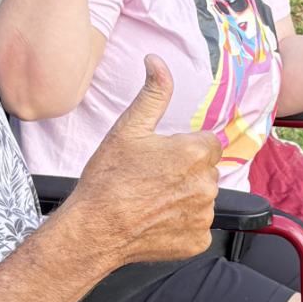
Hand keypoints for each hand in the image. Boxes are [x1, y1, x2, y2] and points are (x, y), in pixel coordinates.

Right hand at [65, 59, 218, 267]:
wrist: (94, 229)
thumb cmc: (108, 180)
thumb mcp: (128, 128)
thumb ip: (153, 93)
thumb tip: (157, 62)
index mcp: (194, 153)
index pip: (207, 143)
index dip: (183, 148)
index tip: (161, 158)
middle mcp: (206, 184)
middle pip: (205, 170)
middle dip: (185, 172)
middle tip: (152, 179)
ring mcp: (203, 215)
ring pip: (202, 198)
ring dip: (184, 197)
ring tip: (152, 200)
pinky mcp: (198, 240)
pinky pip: (197, 225)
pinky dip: (181, 223)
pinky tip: (156, 219)